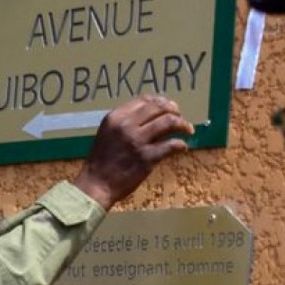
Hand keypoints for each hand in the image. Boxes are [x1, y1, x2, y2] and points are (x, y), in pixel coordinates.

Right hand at [73, 96, 193, 209]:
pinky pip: (171, 145)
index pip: (144, 100)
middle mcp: (126, 125)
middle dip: (174, 110)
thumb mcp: (107, 133)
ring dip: (182, 124)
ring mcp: (137, 141)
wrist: (96, 184)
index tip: (168, 106)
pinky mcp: (147, 158)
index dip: (160, 101)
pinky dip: (180, 144)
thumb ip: (124, 122)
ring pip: (168, 122)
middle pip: (158, 108)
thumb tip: (148, 114)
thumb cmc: (101, 160)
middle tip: (180, 116)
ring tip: (188, 129)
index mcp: (116, 117)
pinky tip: (183, 147)